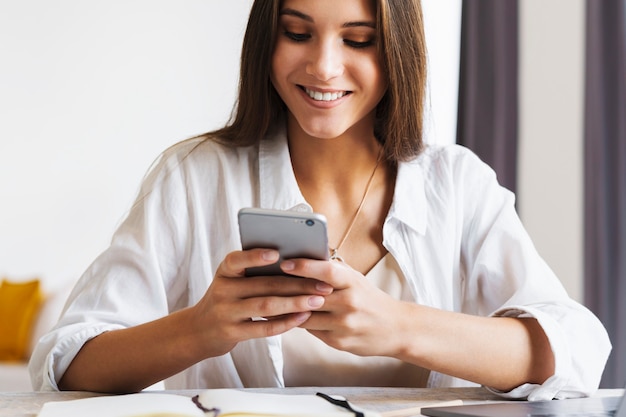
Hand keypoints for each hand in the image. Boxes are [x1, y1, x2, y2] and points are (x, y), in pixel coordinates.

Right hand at [190, 249, 333, 357]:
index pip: (237, 260)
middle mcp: (222, 290)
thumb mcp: (233, 281)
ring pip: (266, 306)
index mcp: (225, 271)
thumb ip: (255, 272)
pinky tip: (304, 317)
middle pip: (264, 284)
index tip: (278, 253)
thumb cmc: (228, 299)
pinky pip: (264, 328)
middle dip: (297, 283)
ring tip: (318, 300)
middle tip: (322, 283)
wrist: (200, 330)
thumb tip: (296, 263)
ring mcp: (226, 313)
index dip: (256, 256)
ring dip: (296, 302)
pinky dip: (286, 322)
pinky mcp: (232, 333)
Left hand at [280, 258, 406, 357]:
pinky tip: (288, 316)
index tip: (284, 263)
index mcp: (353, 283)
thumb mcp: (356, 280)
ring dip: (288, 309)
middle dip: (286, 289)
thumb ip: (333, 271)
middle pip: (310, 295)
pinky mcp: (339, 342)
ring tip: (270, 300)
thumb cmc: (370, 299)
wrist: (396, 329)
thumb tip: (304, 258)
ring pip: (305, 316)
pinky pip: (311, 330)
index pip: (326, 271)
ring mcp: (344, 325)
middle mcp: (349, 303)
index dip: (304, 266)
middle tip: (265, 282)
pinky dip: (299, 322)